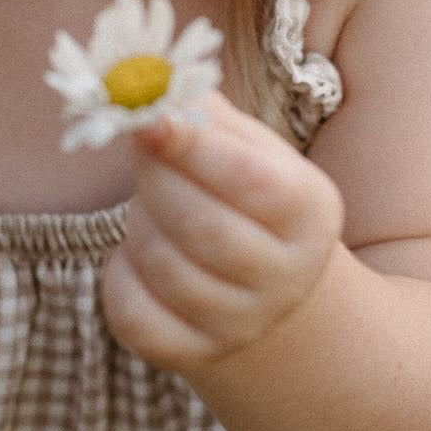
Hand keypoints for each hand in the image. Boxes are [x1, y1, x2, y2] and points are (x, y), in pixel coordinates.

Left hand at [100, 91, 344, 377]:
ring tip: (153, 206)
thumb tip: (148, 76)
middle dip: (158, 181)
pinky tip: (138, 254)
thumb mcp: (246, 147)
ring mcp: (241, 324)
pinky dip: (120, 275)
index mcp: (310, 211)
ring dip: (140, 223)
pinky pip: (133, 314)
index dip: (193, 149)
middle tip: (144, 152)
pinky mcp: (192, 353)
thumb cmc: (247, 197)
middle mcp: (286, 278)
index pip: (253, 182)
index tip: (146, 119)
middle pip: (204, 228)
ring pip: (164, 268)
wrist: (263, 286)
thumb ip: (204, 114)